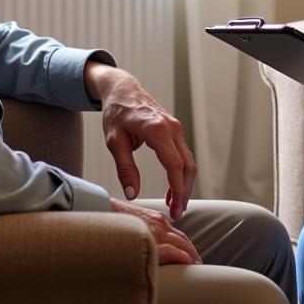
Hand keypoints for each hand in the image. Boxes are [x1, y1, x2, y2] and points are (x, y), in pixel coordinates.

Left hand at [88, 64, 196, 219]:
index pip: (175, 165)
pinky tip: (174, 189)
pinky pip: (183, 155)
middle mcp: (172, 128)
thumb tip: (133, 194)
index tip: (175, 210)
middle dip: (185, 192)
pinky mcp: (175, 130)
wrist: (122, 90)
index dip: (177, 190)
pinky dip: (182, 173)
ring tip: (175, 205)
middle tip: (177, 214)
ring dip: (185, 184)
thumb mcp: (114, 142)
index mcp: (157, 130)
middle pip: (187, 166)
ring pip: (189, 161)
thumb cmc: (116, 113)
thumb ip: (125, 168)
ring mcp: (176, 128)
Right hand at [110, 197, 201, 264]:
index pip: (177, 236)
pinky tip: (188, 264)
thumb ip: (142, 233)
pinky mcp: (147, 238)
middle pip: (183, 241)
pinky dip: (181, 256)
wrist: (94, 210)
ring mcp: (154, 230)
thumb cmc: (108, 220)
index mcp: (155, 220)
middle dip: (193, 254)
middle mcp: (158, 223)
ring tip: (198, 270)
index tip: (192, 261)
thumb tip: (143, 248)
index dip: (186, 248)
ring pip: (181, 244)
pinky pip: (170, 250)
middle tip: (200, 268)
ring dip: (191, 257)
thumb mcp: (130, 225)